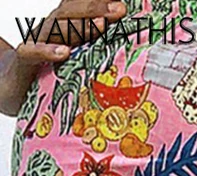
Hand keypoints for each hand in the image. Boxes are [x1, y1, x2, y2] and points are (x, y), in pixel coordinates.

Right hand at [0, 0, 126, 116]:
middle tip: (120, 9)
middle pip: (71, 14)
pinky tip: (64, 52)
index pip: (81, 10)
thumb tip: (125, 56)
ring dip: (79, 26)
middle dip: (95, 8)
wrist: (8, 87)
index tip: (124, 4)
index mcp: (64, 31)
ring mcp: (36, 46)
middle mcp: (51, 34)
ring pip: (56, 29)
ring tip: (102, 25)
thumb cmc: (45, 75)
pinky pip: (31, 53)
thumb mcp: (74, 65)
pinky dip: (46, 51)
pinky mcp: (23, 65)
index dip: (99, 3)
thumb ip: (93, 56)